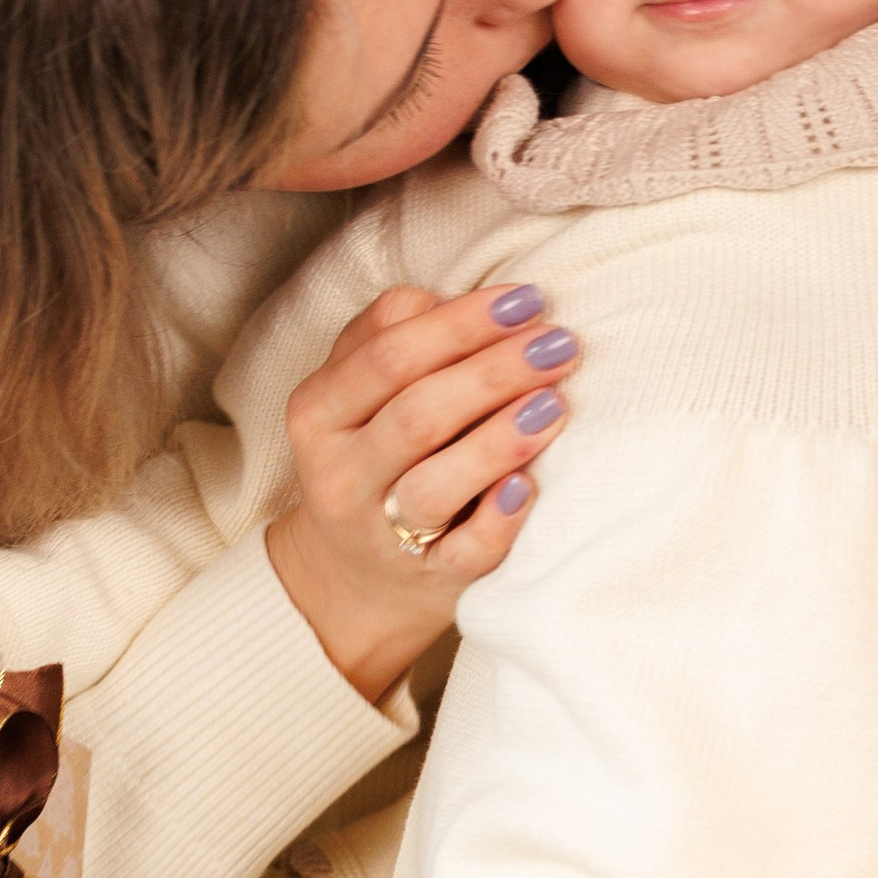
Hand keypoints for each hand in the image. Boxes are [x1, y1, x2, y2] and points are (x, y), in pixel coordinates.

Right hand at [263, 280, 575, 703]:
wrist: (353, 575)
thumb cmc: (374, 454)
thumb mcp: (358, 393)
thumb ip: (392, 335)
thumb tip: (454, 300)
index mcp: (320, 412)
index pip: (388, 356)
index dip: (460, 324)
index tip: (526, 299)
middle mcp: (341, 473)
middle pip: (416, 415)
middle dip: (492, 372)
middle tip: (557, 343)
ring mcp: (381, 532)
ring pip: (435, 485)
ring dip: (498, 440)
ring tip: (554, 403)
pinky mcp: (429, 577)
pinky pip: (465, 553)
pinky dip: (498, 521)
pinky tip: (529, 485)